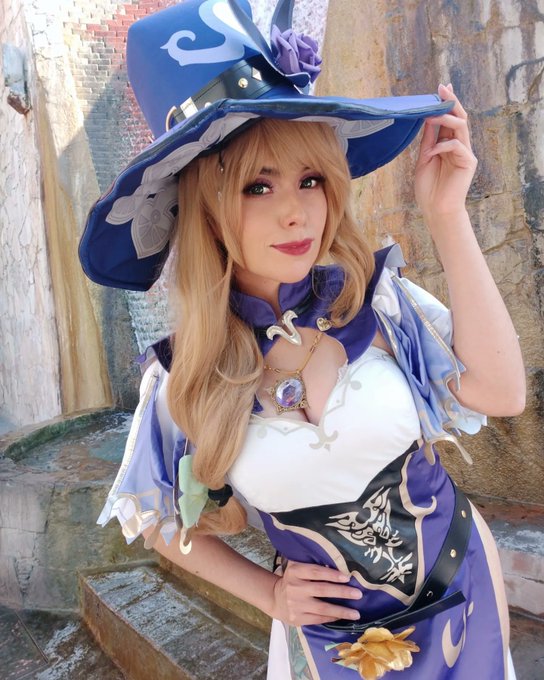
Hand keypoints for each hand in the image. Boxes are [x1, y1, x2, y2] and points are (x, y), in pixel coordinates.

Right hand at [270, 560, 361, 625]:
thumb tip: (337, 563)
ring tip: (356, 613)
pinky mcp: (297, 619)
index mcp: (295, 572)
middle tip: (358, 594)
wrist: (275, 599)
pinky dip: (332, 618)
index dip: (332, 574)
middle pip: (322, 590)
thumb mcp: (297, 568)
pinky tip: (343, 617)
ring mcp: (296, 605)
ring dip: (341, 611)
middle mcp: (295, 588)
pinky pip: (318, 619)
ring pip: (322, 608)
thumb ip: (311, 564)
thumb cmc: (293, 580)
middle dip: (342, 592)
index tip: (347, 577)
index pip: (315, 571)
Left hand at [414, 84, 477, 220]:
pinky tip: (432, 152)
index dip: (447, 103)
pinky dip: (442, 146)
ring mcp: (465, 153)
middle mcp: (459, 146)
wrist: (436, 210)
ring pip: (461, 127)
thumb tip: (427, 118)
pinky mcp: (468, 162)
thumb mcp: (424, 159)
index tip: (441, 87)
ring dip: (446, 118)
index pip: (450, 119)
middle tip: (443, 88)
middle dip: (451, 102)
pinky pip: (457, 146)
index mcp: (448, 144)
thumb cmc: (428, 188)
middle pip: (459, 118)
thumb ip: (428, 140)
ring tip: (431, 115)